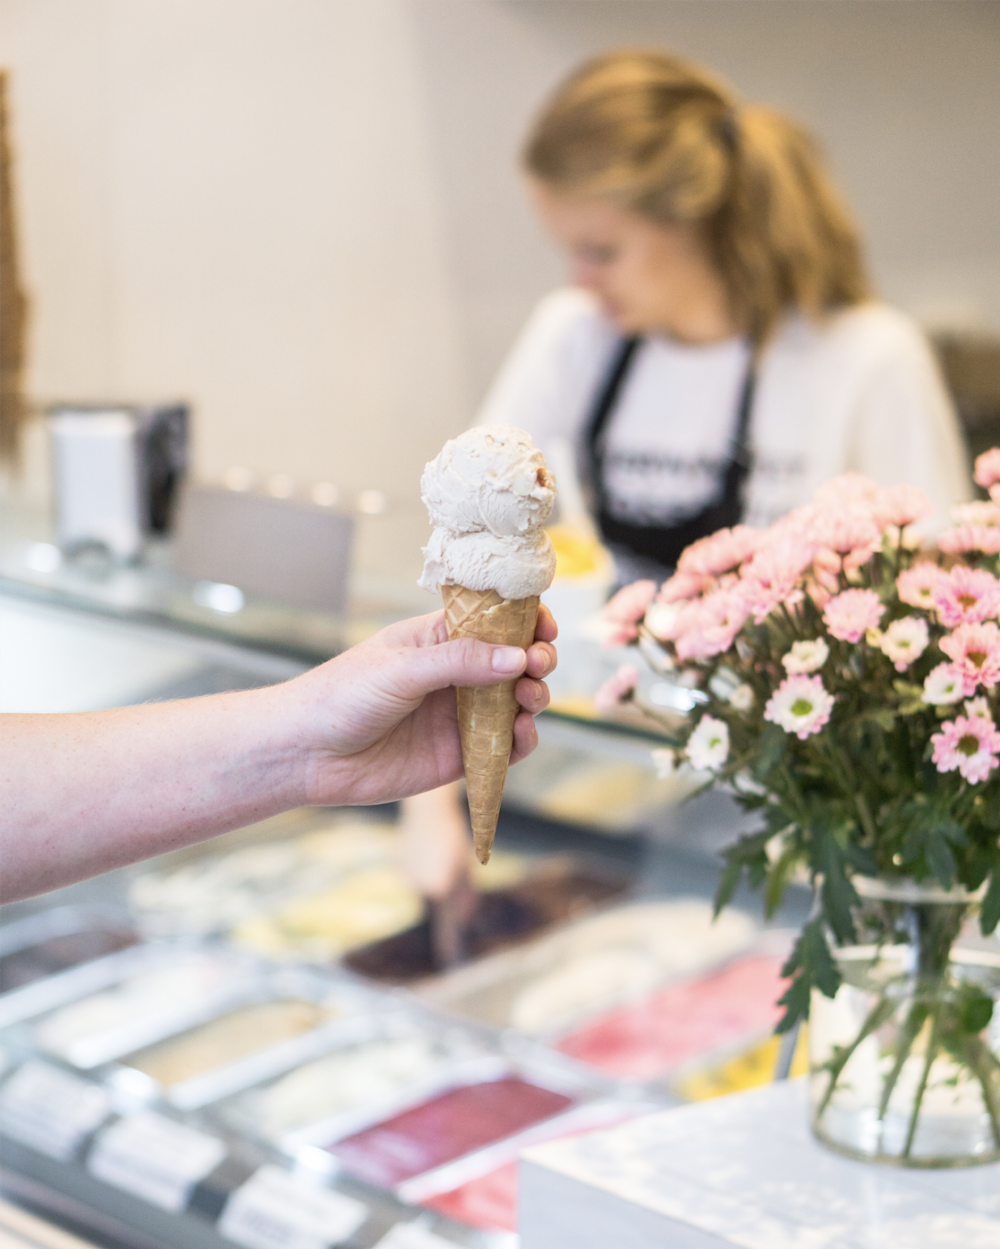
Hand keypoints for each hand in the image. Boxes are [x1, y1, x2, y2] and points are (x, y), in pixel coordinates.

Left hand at [290, 605, 557, 805]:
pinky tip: (522, 733)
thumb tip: (518, 657)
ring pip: (516, 703)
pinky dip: (522, 740)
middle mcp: (455, 675)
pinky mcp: (458, 756)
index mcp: (439, 639)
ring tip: (529, 698)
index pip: (495, 621)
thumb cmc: (342, 695)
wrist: (307, 753)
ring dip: (535, 698)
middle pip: (515, 661)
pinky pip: (503, 747)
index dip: (526, 621)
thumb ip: (460, 661)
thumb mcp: (401, 667)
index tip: (544, 627)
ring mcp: (459, 715)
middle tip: (537, 664)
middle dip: (537, 659)